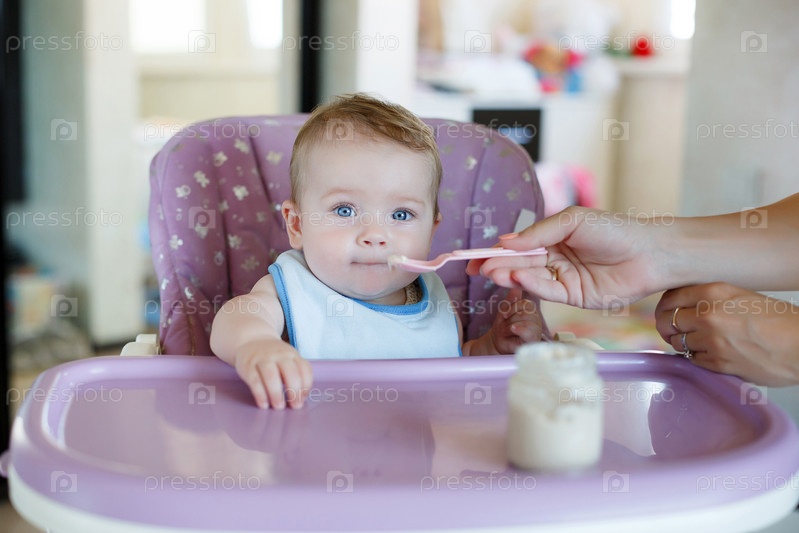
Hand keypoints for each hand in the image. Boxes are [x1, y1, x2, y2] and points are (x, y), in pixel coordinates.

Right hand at [233, 338, 313, 408]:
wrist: (251, 340)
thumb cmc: (274, 356)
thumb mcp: (288, 359)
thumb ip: (296, 373)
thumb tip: (301, 398)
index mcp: (292, 354)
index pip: (304, 369)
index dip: (306, 386)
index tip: (302, 399)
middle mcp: (279, 355)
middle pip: (290, 372)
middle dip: (294, 391)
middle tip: (294, 406)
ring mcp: (262, 359)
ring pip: (271, 376)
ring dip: (276, 393)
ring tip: (279, 407)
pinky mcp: (248, 365)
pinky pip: (255, 381)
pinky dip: (260, 394)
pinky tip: (264, 404)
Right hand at [466, 207, 662, 307]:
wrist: (651, 252)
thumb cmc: (614, 229)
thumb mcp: (572, 221)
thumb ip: (538, 233)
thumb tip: (505, 241)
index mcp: (553, 238)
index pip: (518, 246)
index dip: (496, 251)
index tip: (474, 257)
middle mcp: (555, 259)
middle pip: (520, 264)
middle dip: (499, 265)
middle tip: (478, 268)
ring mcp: (564, 279)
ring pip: (531, 279)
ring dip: (511, 276)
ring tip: (493, 273)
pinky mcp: (574, 298)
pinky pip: (548, 292)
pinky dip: (532, 285)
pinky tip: (519, 278)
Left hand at [489, 288, 543, 353]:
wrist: (497, 342)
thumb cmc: (503, 327)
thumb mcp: (505, 309)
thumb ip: (512, 298)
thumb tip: (518, 285)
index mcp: (531, 310)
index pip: (527, 303)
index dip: (513, 307)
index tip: (504, 314)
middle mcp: (536, 318)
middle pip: (527, 310)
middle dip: (511, 317)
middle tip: (505, 324)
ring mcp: (537, 329)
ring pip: (527, 320)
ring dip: (512, 325)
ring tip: (508, 330)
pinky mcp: (534, 340)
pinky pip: (529, 331)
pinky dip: (519, 329)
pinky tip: (513, 329)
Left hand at [655, 282, 798, 386]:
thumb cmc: (779, 321)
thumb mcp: (741, 297)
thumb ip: (711, 299)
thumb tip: (684, 307)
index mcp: (714, 292)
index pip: (671, 297)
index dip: (664, 307)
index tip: (665, 312)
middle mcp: (708, 315)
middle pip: (666, 321)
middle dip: (667, 327)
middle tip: (673, 330)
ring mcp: (711, 340)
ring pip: (677, 342)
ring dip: (682, 343)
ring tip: (697, 342)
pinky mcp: (717, 363)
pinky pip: (692, 360)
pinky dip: (696, 358)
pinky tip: (709, 353)